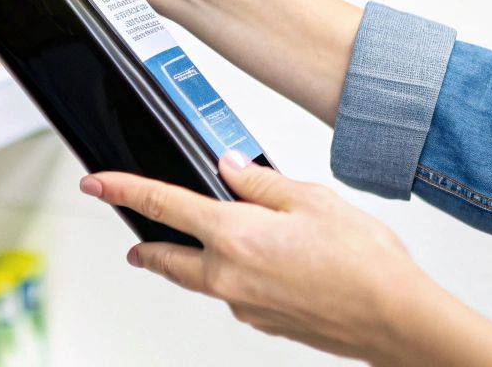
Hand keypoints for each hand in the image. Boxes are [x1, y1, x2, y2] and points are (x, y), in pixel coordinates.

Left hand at [82, 156, 491, 366]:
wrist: (396, 320)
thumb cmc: (363, 263)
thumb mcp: (312, 198)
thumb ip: (261, 181)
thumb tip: (230, 167)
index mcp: (234, 236)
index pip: (162, 205)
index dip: (122, 190)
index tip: (95, 184)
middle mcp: (229, 277)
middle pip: (167, 258)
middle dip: (146, 246)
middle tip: (133, 238)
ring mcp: (245, 306)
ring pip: (199, 280)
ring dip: (190, 263)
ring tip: (199, 246)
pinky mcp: (265, 324)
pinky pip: (234, 295)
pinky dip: (233, 277)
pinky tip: (258, 263)